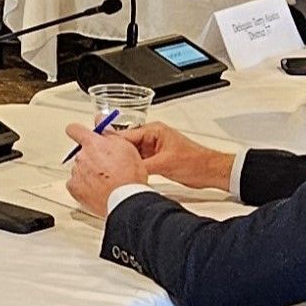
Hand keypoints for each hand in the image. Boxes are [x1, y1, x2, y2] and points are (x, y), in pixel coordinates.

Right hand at [63, 121, 233, 215]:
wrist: (212, 171)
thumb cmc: (196, 162)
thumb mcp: (165, 164)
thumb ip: (143, 165)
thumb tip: (125, 170)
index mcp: (154, 131)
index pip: (125, 135)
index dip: (108, 141)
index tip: (94, 145)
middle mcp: (152, 137)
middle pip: (124, 143)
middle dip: (111, 151)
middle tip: (95, 156)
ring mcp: (154, 148)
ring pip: (130, 153)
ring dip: (121, 160)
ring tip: (106, 168)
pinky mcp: (156, 158)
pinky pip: (137, 161)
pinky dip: (130, 167)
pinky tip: (122, 174)